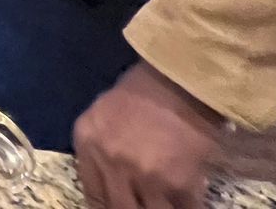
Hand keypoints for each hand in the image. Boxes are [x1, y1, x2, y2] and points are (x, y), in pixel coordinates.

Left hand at [74, 62, 224, 208]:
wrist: (183, 79)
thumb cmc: (143, 92)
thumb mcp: (102, 114)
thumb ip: (98, 149)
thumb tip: (107, 181)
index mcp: (88, 142)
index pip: (92, 195)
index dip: (106, 208)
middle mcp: (110, 162)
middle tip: (142, 204)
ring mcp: (143, 175)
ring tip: (165, 202)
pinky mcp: (177, 183)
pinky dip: (187, 208)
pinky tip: (188, 201)